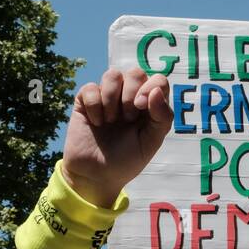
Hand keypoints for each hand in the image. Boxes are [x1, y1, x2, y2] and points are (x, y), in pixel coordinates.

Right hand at [62, 66, 173, 207]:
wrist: (97, 176)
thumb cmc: (127, 160)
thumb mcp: (151, 143)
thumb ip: (162, 117)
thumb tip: (156, 90)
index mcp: (149, 106)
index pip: (158, 80)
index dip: (152, 87)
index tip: (142, 108)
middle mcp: (129, 97)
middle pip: (135, 72)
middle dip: (131, 95)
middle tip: (127, 118)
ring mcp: (107, 98)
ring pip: (112, 74)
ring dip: (112, 99)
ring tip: (111, 121)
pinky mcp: (86, 101)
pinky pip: (90, 87)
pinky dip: (94, 106)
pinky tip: (96, 123)